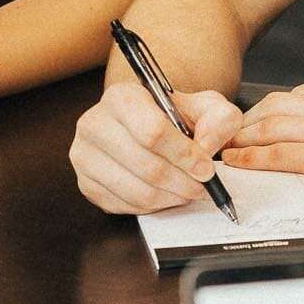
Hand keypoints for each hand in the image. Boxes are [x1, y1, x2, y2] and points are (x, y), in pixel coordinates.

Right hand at [72, 81, 243, 213]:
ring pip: (136, 190)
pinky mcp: (85, 182)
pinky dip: (152, 206)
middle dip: (182, 182)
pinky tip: (164, 194)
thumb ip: (219, 120)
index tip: (206, 168)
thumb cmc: (175, 117)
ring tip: (186, 191)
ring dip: (170, 197)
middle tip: (202, 187)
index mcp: (121, 97)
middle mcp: (94, 123)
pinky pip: (124, 205)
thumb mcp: (206, 108)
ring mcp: (84, 155)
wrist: (150, 126)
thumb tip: (207, 149)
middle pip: (146, 165)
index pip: (153, 132)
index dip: (184, 155)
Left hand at [223, 79, 303, 189]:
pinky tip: (236, 163)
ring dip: (240, 139)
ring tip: (223, 149)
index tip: (254, 119)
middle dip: (245, 121)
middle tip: (227, 134)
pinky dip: (251, 159)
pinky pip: (278, 155)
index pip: (293, 95)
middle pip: (272, 107)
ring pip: (268, 128)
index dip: (267, 109)